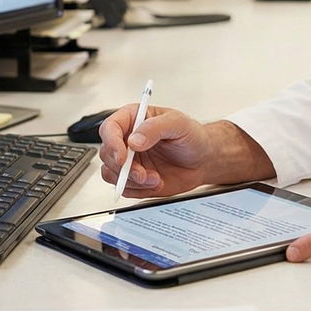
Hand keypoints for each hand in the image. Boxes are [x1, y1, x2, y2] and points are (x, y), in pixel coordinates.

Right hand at [97, 105, 217, 197]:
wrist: (203, 160)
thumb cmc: (192, 137)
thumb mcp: (179, 124)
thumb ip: (155, 128)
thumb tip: (134, 140)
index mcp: (134, 119)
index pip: (110, 128)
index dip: (112, 143)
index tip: (123, 157)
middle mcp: (127, 140)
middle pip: (107, 154)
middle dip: (124, 168)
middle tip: (143, 173)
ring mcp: (130, 160)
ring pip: (111, 173)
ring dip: (132, 181)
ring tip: (154, 178)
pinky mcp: (134, 178)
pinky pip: (124, 188)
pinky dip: (138, 190)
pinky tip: (156, 182)